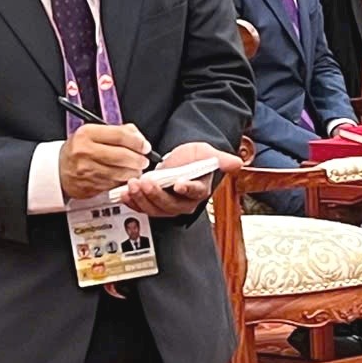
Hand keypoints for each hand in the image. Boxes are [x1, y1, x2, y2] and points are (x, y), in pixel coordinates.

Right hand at [60, 122, 150, 198]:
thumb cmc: (79, 150)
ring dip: (133, 172)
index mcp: (86, 134)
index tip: (145, 146)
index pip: (119, 136)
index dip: (137, 142)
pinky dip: (123, 181)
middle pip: (122, 156)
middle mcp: (85, 152)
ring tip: (135, 169)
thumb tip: (139, 138)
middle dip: (139, 159)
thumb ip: (117, 131)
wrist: (58, 170)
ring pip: (121, 173)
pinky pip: (114, 184)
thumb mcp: (93, 133)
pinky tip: (123, 177)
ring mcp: (87, 170)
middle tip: (144, 160)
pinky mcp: (90, 186)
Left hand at [121, 142, 239, 217]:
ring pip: (155, 209)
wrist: (180, 160)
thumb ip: (221, 159)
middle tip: (146, 182)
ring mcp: (168, 206)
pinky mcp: (153, 205)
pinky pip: (143, 208)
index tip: (179, 184)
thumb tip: (236, 163)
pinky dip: (132, 201)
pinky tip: (125, 193)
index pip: (195, 192)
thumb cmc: (194, 158)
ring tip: (133, 185)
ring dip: (142, 199)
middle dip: (156, 195)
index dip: (187, 189)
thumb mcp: (207, 153)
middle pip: (171, 205)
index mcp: (199, 191)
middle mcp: (184, 203)